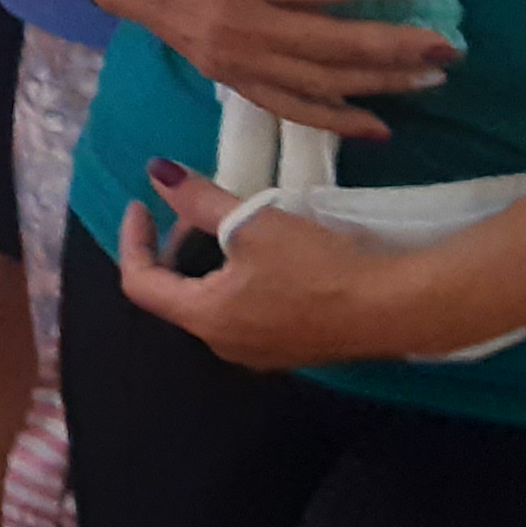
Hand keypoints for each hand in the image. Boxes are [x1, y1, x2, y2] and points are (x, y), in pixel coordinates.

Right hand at [55, 0, 456, 144]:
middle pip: (333, 43)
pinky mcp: (226, 77)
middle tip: (447, 47)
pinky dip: (332, 121)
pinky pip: (287, 107)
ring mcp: (233, 58)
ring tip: (429, 78)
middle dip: (397, 47)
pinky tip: (375, 126)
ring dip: (379, 84)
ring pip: (319, 83)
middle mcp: (241, 24)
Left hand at [116, 168, 423, 371]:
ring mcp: (260, 353)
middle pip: (175, 296)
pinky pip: (243, 314)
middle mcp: (224, 345)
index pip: (140, 283)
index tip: (142, 205)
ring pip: (211, 304)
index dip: (133, 241)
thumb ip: (199, 199)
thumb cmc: (316, 266)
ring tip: (225, 225)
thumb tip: (158, 174)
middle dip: (173, 250)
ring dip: (206, 264)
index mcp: (205, 318)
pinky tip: (262, 255)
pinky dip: (235, 281)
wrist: (392, 307)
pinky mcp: (291, 349)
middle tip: (190, 210)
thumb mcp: (251, 223)